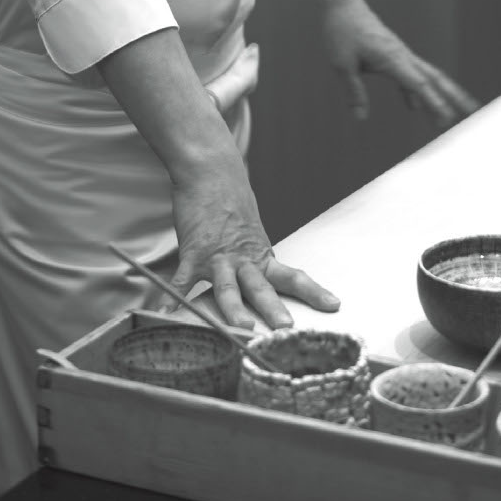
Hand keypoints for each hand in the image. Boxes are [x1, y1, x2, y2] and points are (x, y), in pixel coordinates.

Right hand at [162, 151, 340, 336]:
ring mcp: (217, 257)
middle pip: (262, 287)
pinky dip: (173, 299)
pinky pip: (181, 281)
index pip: (293, 277)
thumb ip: (254, 261)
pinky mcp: (192, 253)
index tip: (335, 305)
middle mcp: (243, 259)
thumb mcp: (250, 235)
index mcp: (261, 256)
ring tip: (241, 328)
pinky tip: (165, 316)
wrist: (211, 171)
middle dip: (274, 308)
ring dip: (234, 308)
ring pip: (228, 286)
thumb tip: (262, 285)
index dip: (314, 292)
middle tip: (287, 327)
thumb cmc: (230, 205)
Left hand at [320, 1, 479, 127]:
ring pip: (428, 75)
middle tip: (473, 111)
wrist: (343, 5)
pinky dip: (417, 91)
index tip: (447, 119)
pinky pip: (411, 75)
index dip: (433, 102)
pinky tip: (414, 107)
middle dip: (454, 95)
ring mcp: (400, 54)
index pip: (418, 84)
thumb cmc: (341, 32)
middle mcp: (402, 56)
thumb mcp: (342, 64)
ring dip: (443, 93)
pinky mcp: (394, 54)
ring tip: (455, 112)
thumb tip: (360, 118)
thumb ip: (353, 91)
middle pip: (435, 78)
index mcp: (391, 58)